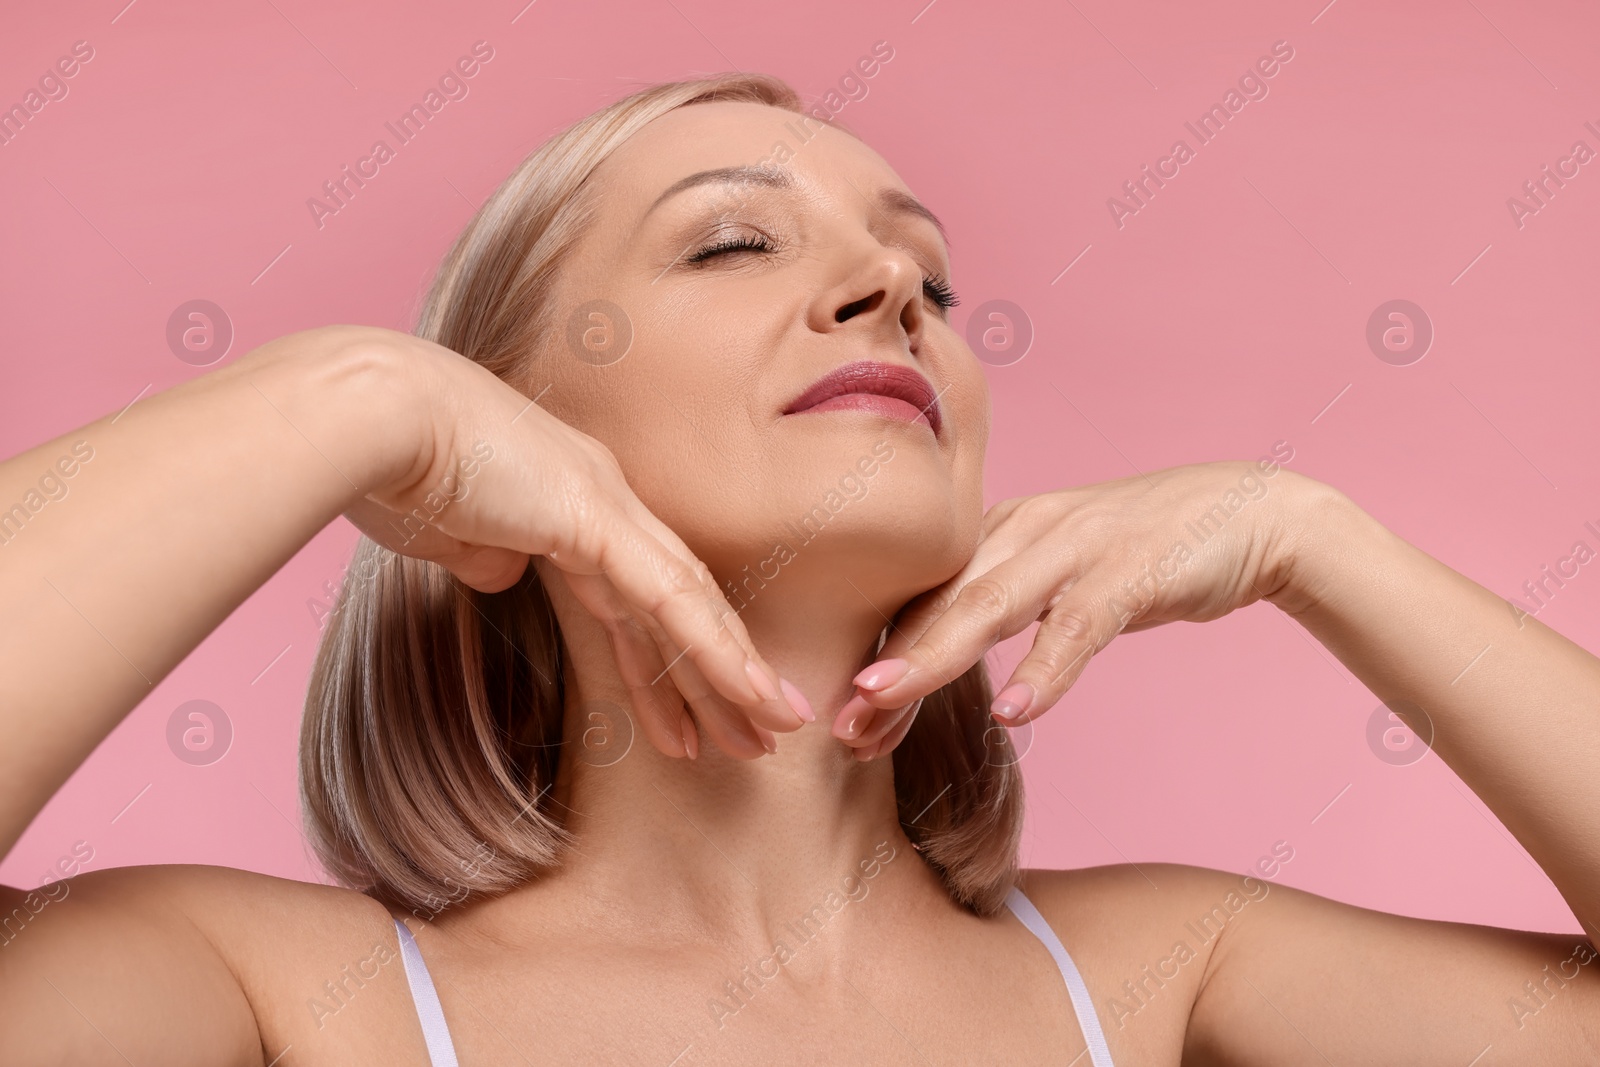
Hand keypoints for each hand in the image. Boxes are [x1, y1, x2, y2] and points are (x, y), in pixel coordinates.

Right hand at [292, 325, 810, 762]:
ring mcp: (605, 503)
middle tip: (759, 734)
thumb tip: (501, 572)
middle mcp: (603, 498)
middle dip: (718, 675)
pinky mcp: (594, 517)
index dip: (666, 658)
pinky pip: (668, 598)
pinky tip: (749, 690)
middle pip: (678, 602)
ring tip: (772, 732)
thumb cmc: (389, 468)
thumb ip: (485, 553)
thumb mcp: (448, 532)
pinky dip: (712, 648)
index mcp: (569, 501)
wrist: (366, 418)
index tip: (687, 720)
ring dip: (732, 673)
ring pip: (688, 604)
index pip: (637, 594)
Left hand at [831, 460, 1316, 758]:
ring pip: (989, 604)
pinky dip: (1047, 668)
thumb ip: (1001, 600)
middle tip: (840, 721)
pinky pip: (1079, 625)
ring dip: (934, 655)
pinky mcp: (1131, 570)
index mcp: (1002, 532)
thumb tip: (934, 652)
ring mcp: (1077, 547)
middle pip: (939, 601)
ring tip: (885, 700)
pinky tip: (1018, 712)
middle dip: (886, 662)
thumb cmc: (1144, 550)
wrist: (1250, 513)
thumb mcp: (1058, 570)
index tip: (843, 715)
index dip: (880, 653)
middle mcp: (1026, 530)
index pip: (924, 596)